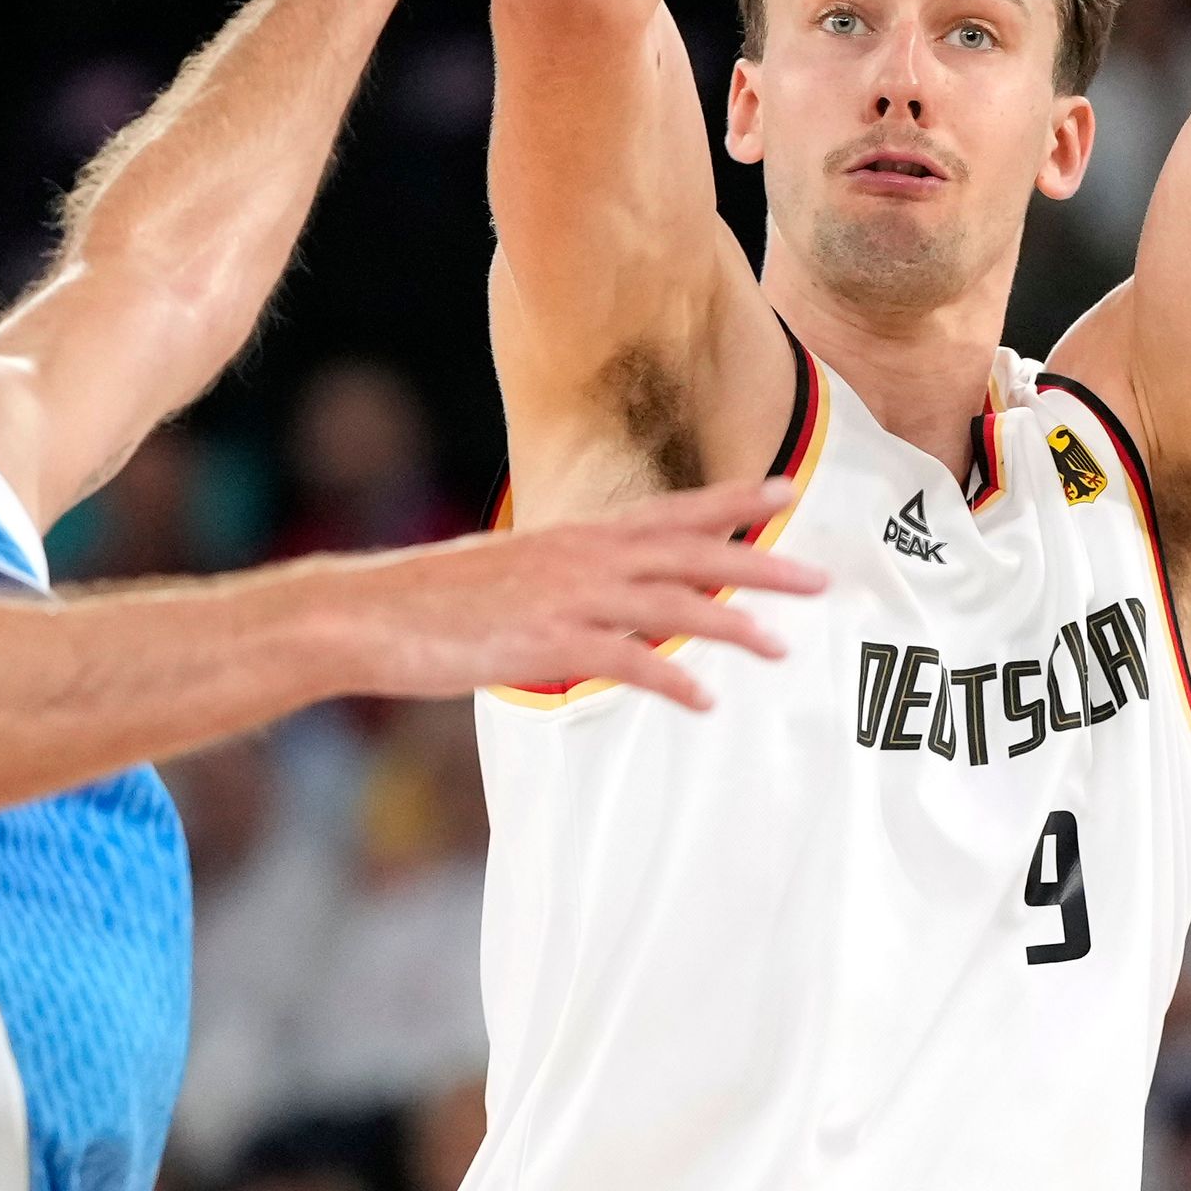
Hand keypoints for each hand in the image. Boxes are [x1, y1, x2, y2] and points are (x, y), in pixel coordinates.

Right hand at [325, 475, 826, 711]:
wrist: (370, 613)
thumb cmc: (438, 600)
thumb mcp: (515, 573)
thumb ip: (569, 581)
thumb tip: (607, 599)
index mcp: (577, 535)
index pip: (671, 510)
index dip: (733, 499)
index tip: (787, 488)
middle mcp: (582, 557)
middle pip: (689, 552)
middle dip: (759, 561)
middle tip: (820, 577)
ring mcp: (565, 598)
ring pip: (670, 604)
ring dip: (730, 623)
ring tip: (781, 645)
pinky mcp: (545, 644)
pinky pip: (624, 663)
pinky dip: (669, 681)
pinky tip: (703, 702)